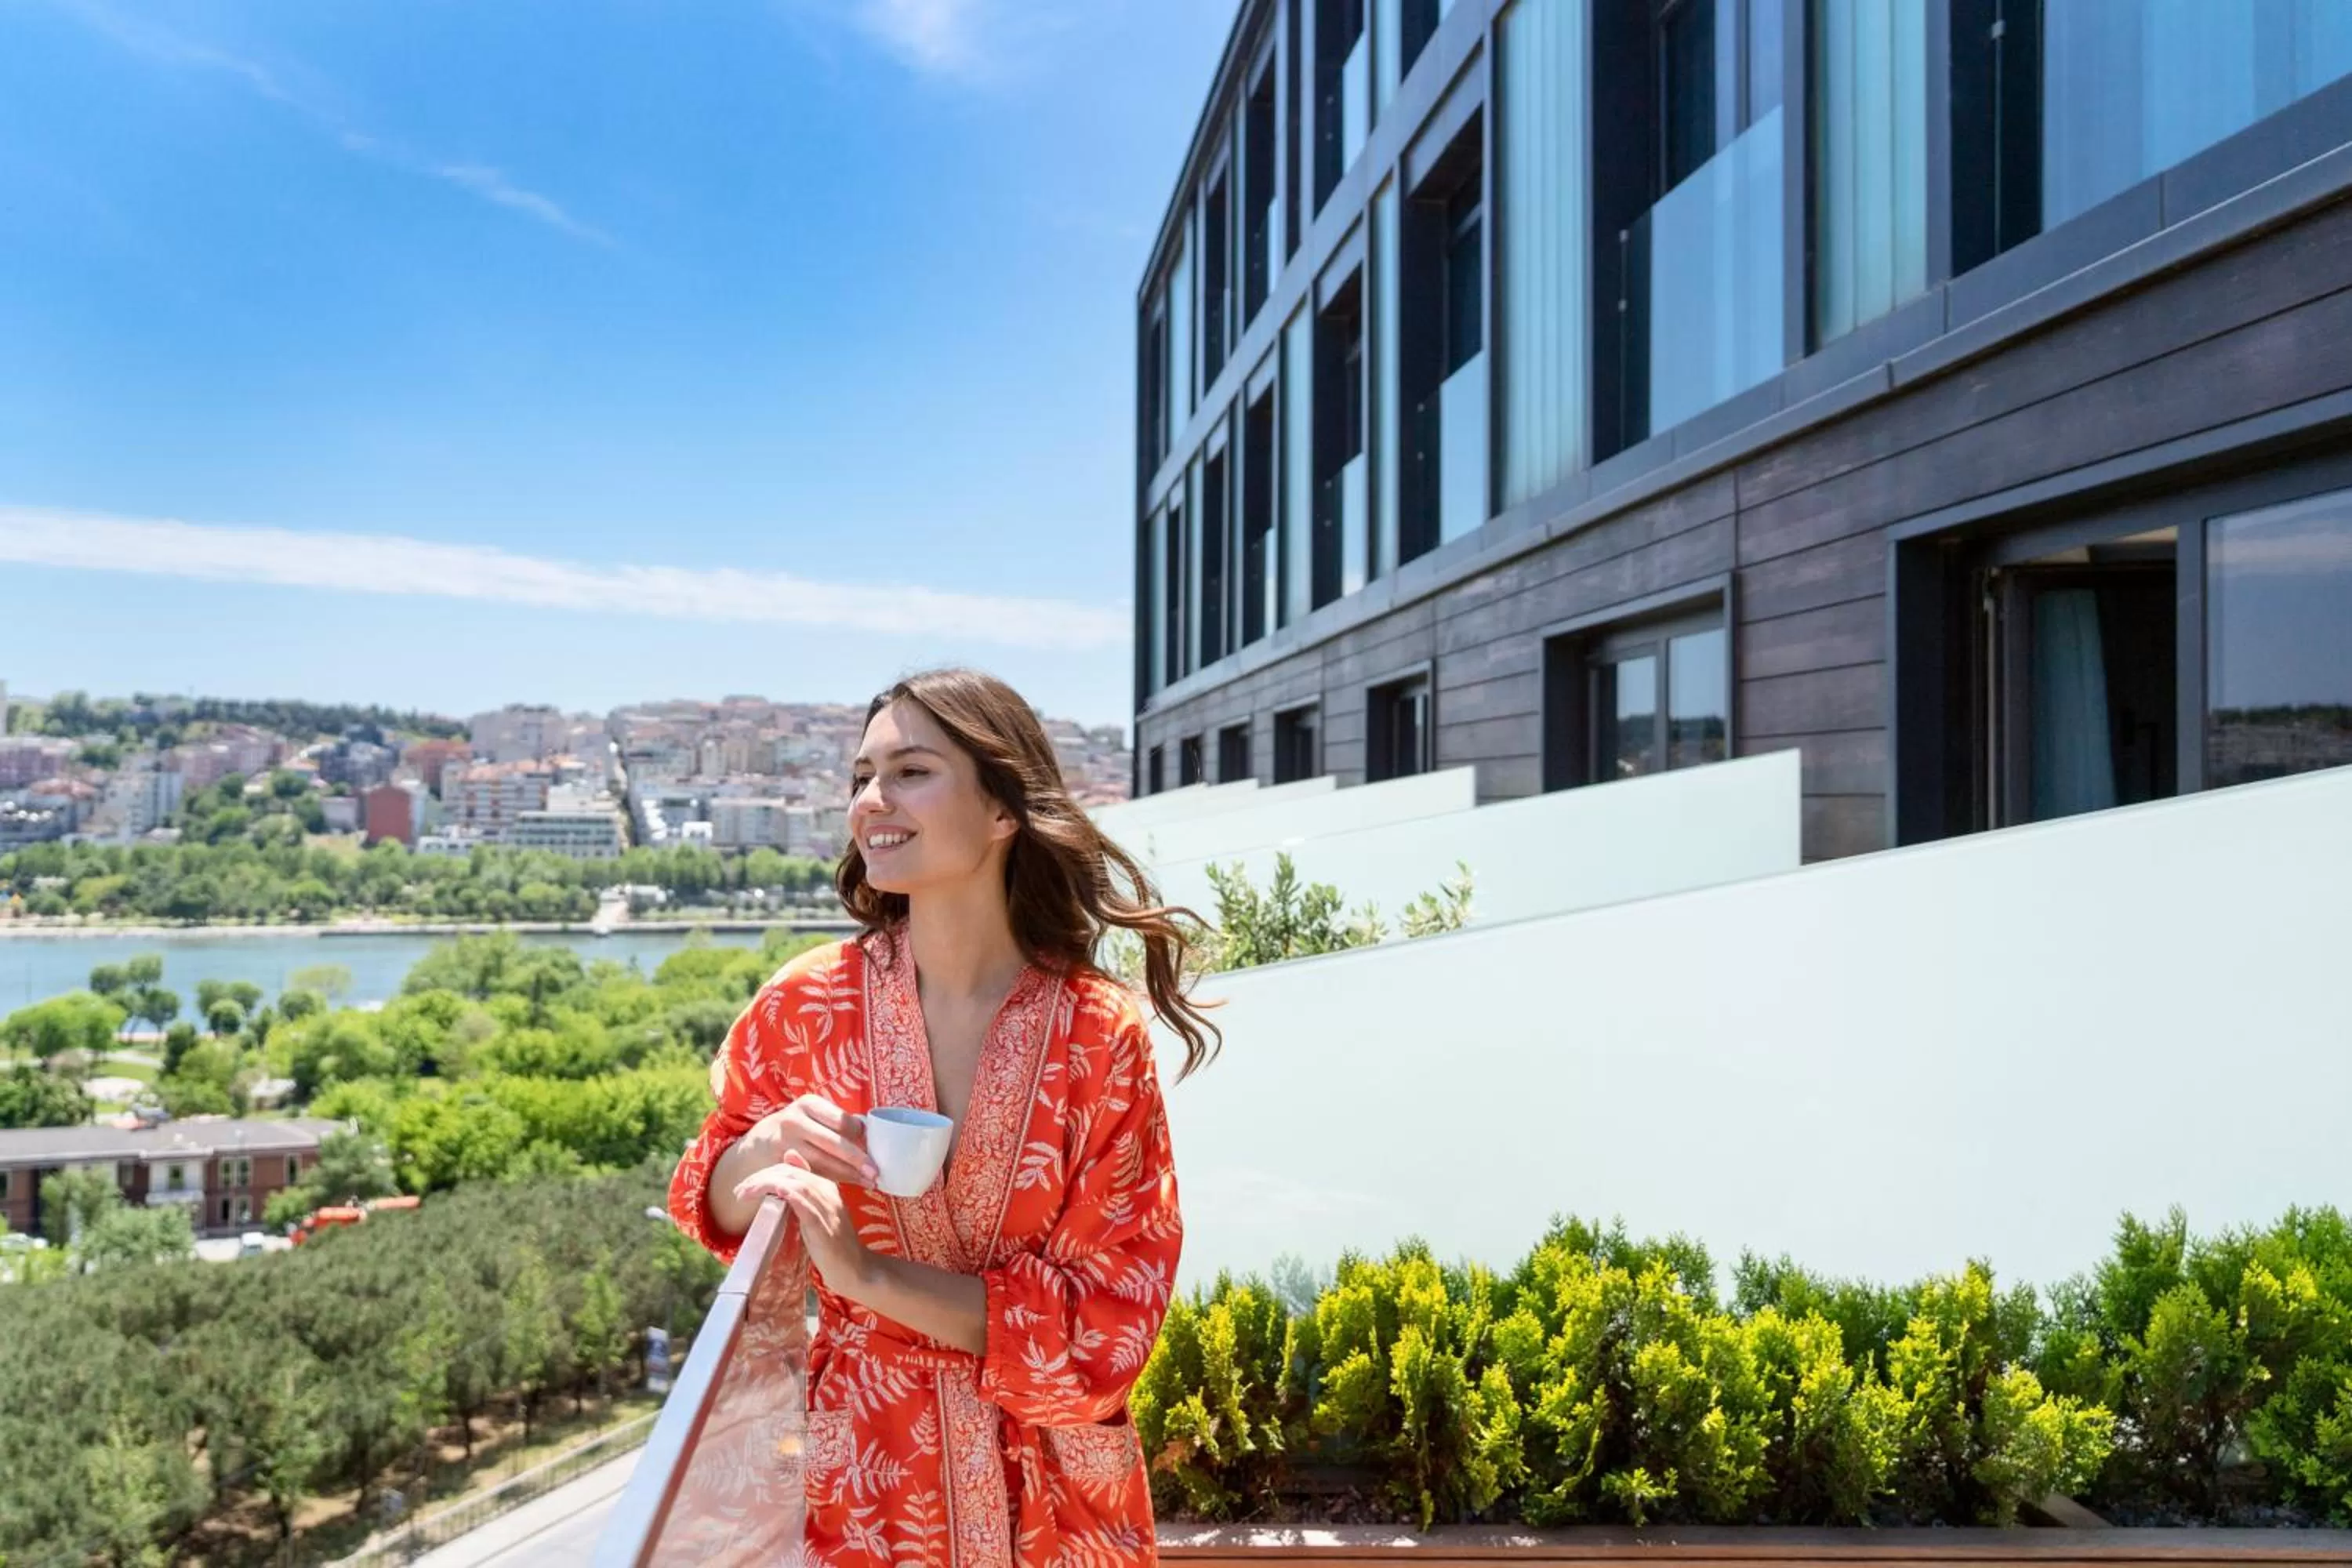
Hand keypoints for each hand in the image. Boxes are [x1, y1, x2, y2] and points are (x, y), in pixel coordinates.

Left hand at [734, 1151, 872, 1293]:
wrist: (856, 1269)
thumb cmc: (834, 1246)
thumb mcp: (817, 1214)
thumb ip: (803, 1192)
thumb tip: (790, 1159)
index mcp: (826, 1186)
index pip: (792, 1168)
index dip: (766, 1172)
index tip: (747, 1186)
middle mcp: (828, 1191)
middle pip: (789, 1172)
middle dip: (760, 1177)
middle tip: (739, 1190)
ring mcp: (826, 1206)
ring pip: (793, 1183)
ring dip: (764, 1184)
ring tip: (744, 1194)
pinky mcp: (822, 1223)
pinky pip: (803, 1201)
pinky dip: (786, 1193)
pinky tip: (772, 1192)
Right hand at [745, 1094, 875, 1186]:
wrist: (759, 1144)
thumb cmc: (799, 1130)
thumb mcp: (813, 1117)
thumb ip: (836, 1125)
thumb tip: (869, 1139)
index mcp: (809, 1104)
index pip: (841, 1120)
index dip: (859, 1135)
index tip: (873, 1146)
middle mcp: (794, 1121)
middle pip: (833, 1142)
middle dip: (857, 1159)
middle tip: (875, 1172)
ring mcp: (784, 1143)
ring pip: (822, 1162)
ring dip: (848, 1174)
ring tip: (868, 1181)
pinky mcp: (779, 1164)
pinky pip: (811, 1174)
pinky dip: (831, 1181)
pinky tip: (847, 1185)